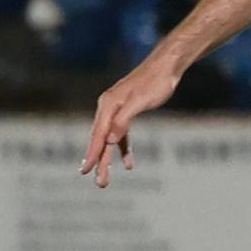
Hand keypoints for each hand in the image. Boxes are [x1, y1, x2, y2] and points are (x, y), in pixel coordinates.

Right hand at [81, 52, 187, 185]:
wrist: (166, 66)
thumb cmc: (155, 82)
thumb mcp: (140, 102)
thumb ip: (123, 120)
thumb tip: (108, 140)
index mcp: (108, 106)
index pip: (98, 135)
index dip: (92, 155)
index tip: (85, 171)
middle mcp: (108, 108)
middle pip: (101, 140)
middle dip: (100, 163)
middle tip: (100, 183)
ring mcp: (117, 110)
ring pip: (109, 139)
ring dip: (109, 159)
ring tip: (106, 179)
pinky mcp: (127, 112)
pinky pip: (121, 134)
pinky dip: (123, 148)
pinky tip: (128, 163)